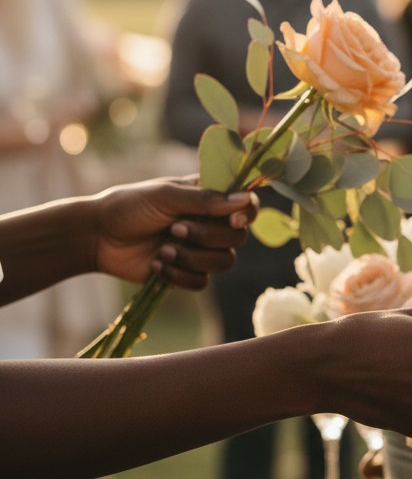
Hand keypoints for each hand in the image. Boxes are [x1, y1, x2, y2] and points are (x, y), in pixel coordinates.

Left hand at [91, 177, 258, 289]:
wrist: (98, 238)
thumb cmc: (129, 207)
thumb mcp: (165, 196)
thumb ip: (205, 199)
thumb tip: (243, 200)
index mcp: (208, 199)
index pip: (246, 205)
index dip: (247, 214)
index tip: (233, 219)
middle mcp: (210, 225)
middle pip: (237, 238)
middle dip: (206, 237)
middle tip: (174, 229)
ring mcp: (200, 250)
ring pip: (224, 263)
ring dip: (192, 258)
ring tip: (163, 250)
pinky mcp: (188, 273)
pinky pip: (202, 282)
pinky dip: (178, 275)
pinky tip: (156, 265)